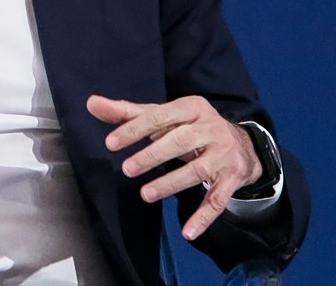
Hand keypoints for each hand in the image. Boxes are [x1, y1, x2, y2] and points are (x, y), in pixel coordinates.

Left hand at [86, 94, 261, 240]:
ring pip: (197, 171)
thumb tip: (92, 103)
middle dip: (152, 155)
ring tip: (145, 194)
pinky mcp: (232, 179)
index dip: (134, 129)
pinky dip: (203, 217)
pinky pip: (218, 200)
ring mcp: (223, 154)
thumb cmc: (191, 127)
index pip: (159, 116)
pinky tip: (187, 232)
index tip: (111, 143)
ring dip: (170, 184)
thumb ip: (127, 112)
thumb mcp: (164, 116)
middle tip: (127, 169)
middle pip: (179, 141)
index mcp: (191, 107)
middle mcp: (210, 128)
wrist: (243, 144)